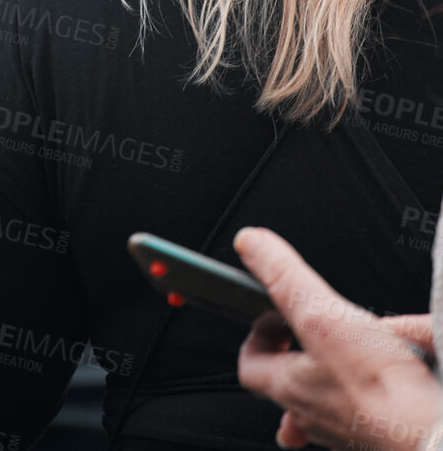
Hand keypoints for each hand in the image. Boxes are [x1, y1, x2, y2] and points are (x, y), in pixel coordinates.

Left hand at [235, 227, 441, 450]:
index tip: (274, 315)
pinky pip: (363, 410)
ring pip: (325, 400)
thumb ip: (285, 277)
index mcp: (290, 387)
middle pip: (288, 384)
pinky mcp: (377, 433)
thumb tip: (251, 243)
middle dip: (295, 353)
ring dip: (329, 374)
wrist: (431, 437)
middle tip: (307, 330)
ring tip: (345, 349)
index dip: (258, 335)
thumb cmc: (381, 389)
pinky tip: (387, 371)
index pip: (250, 365)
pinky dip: (367, 390)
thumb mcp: (323, 315)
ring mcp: (345, 429)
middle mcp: (313, 415)